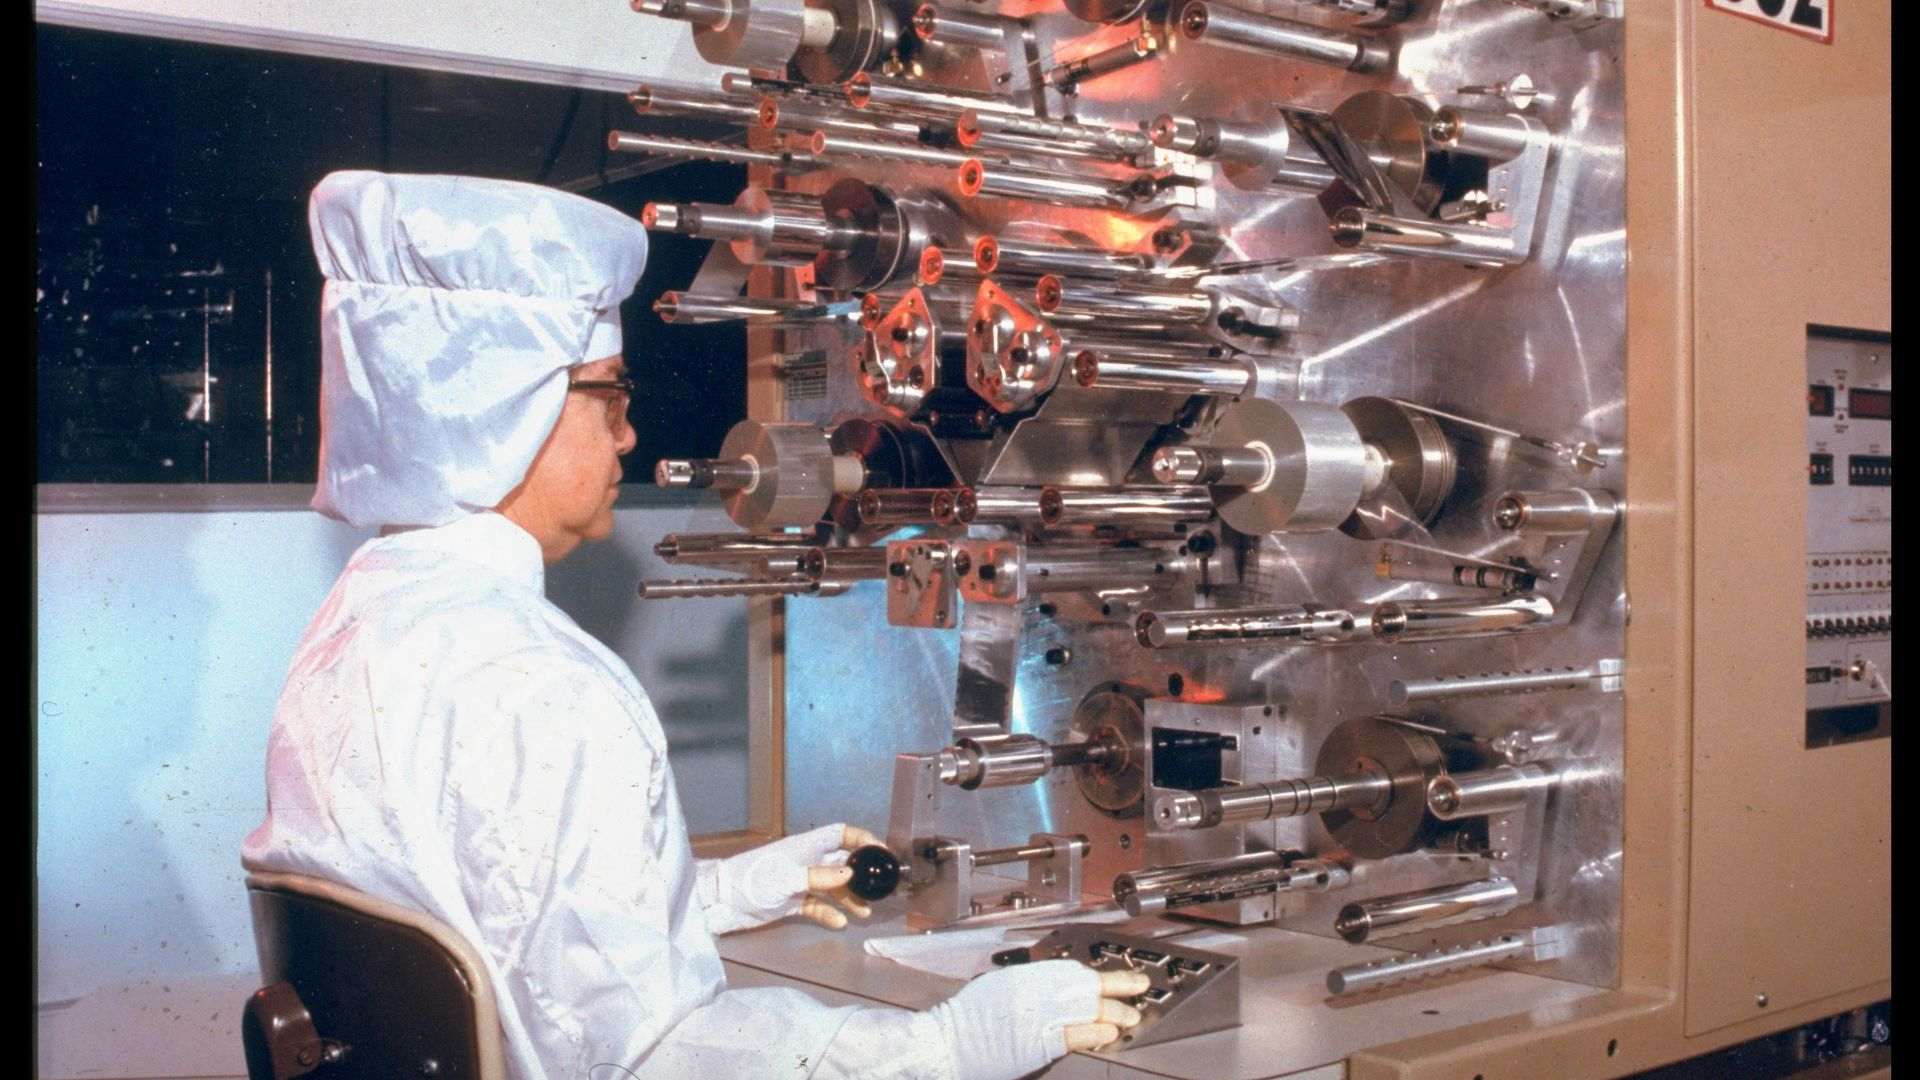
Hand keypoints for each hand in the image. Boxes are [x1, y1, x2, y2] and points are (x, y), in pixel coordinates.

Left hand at [712, 823, 881, 930]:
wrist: (721, 900)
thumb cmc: (752, 880)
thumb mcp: (788, 877)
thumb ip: (820, 876)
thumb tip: (851, 872)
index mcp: (806, 846)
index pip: (841, 835)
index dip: (862, 840)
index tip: (881, 854)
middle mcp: (806, 861)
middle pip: (842, 863)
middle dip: (861, 875)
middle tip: (879, 890)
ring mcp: (800, 882)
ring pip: (833, 887)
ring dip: (849, 898)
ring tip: (864, 913)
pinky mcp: (792, 902)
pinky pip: (817, 906)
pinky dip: (828, 913)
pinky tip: (838, 923)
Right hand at [930, 960, 1150, 1079]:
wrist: (946, 1042)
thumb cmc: (966, 1019)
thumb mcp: (999, 987)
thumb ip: (1029, 986)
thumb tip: (1056, 990)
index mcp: (1025, 975)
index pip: (1072, 971)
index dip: (1098, 975)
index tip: (1114, 977)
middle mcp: (1034, 991)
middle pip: (1086, 985)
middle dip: (1117, 985)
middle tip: (1139, 986)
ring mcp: (1037, 1016)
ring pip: (1086, 1008)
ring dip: (1114, 1011)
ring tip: (1132, 1015)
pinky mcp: (1036, 1043)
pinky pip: (1073, 1034)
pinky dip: (1094, 1032)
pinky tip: (1110, 1032)